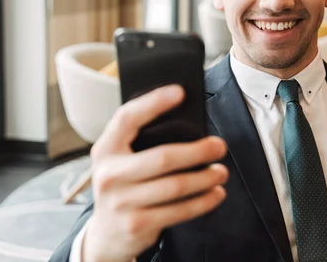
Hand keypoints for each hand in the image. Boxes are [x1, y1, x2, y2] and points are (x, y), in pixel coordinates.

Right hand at [82, 85, 228, 261]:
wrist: (107, 233)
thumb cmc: (124, 184)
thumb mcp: (121, 160)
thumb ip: (141, 142)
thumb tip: (188, 122)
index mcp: (105, 149)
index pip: (127, 118)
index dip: (154, 103)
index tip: (181, 92)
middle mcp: (108, 175)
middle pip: (162, 158)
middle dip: (198, 151)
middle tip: (220, 146)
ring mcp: (121, 203)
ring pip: (176, 186)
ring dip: (206, 177)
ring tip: (222, 171)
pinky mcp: (137, 225)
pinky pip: (179, 211)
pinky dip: (204, 201)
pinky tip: (216, 193)